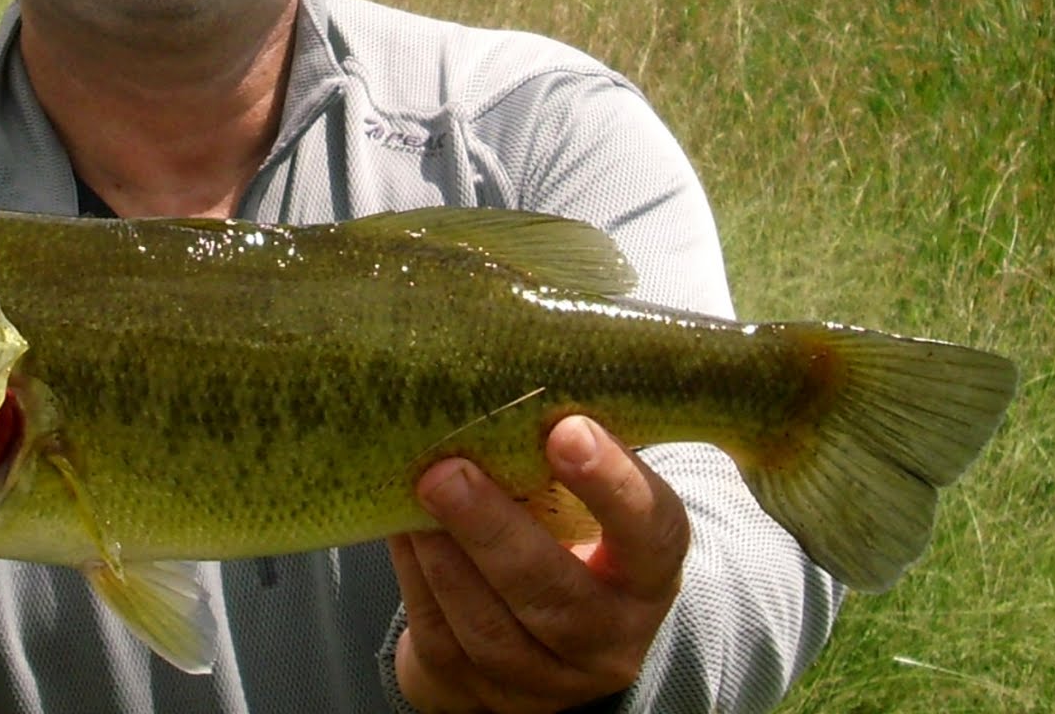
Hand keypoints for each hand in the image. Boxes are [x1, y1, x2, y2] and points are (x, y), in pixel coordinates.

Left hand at [389, 415, 687, 712]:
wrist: (533, 637)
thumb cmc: (560, 537)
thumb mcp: (585, 503)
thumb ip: (562, 456)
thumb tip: (503, 373)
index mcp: (647, 574)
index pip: (651, 530)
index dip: (612, 483)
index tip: (567, 429)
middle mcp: (608, 638)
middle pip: (555, 595)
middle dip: (494, 530)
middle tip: (447, 471)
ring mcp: (544, 679)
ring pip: (489, 627)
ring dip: (445, 556)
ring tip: (415, 495)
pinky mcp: (478, 693)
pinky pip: (441, 638)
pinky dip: (416, 577)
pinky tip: (403, 530)